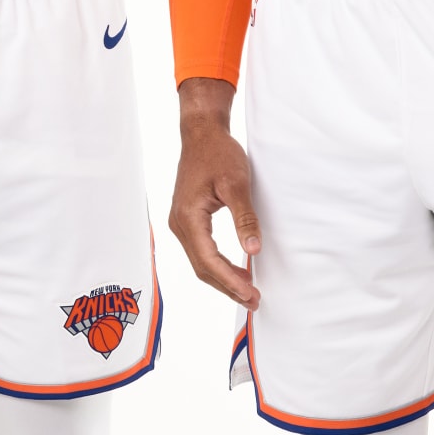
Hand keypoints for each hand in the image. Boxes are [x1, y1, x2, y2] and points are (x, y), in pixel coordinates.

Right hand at [169, 78, 261, 305]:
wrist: (201, 133)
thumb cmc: (218, 153)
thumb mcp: (237, 184)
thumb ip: (245, 219)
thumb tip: (253, 250)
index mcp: (188, 217)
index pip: (208, 259)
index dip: (230, 280)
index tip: (250, 293)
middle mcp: (179, 224)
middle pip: (202, 267)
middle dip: (228, 286)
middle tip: (254, 301)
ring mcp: (181, 223)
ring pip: (200, 261)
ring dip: (223, 278)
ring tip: (248, 291)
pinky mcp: (187, 220)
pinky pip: (200, 250)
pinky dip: (218, 264)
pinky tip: (236, 270)